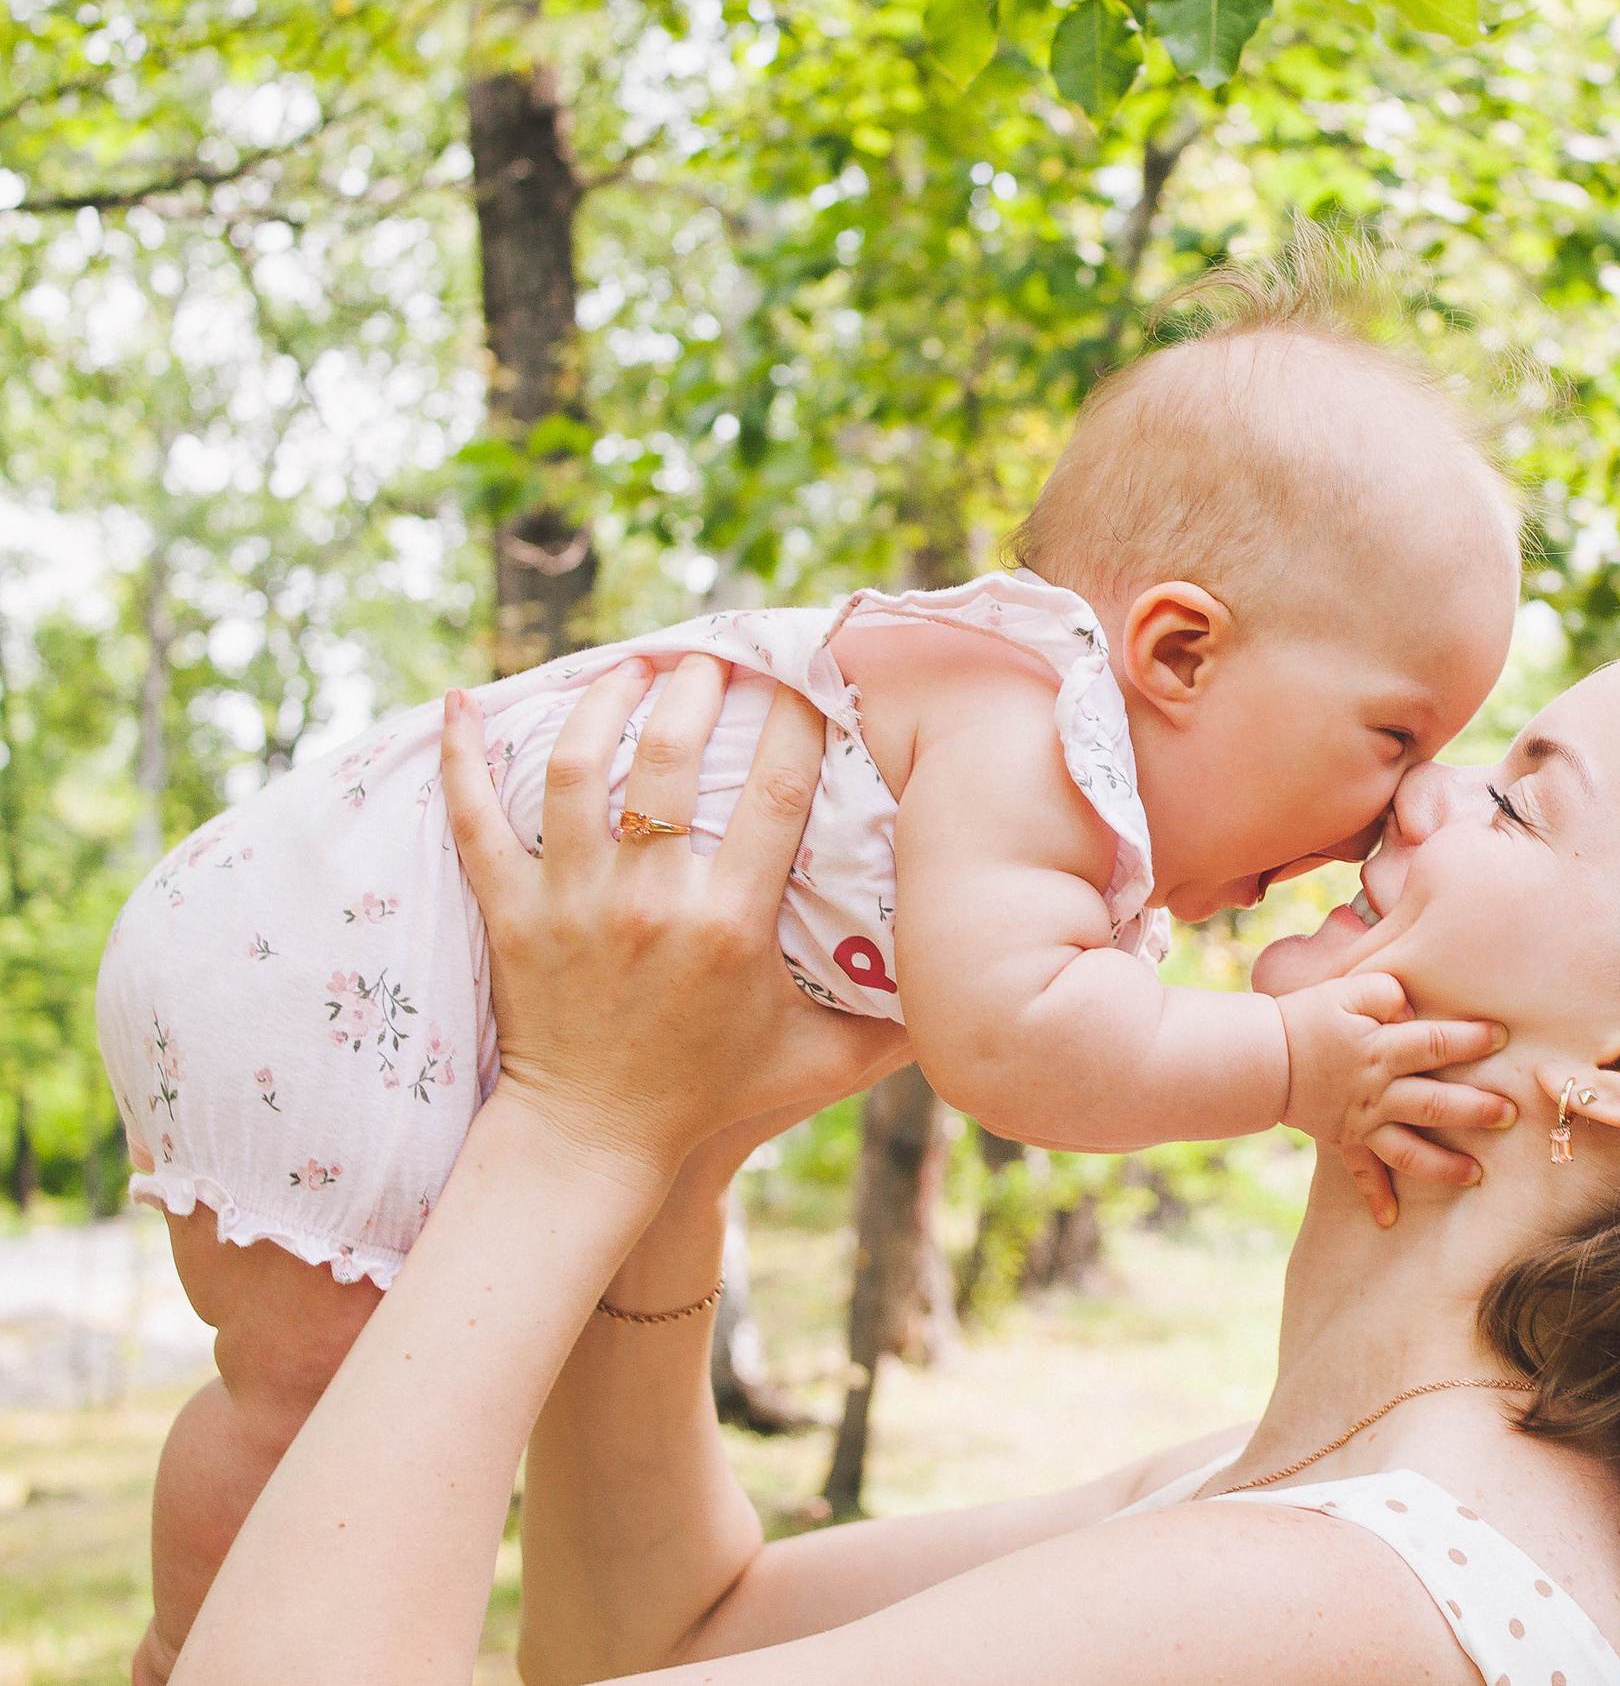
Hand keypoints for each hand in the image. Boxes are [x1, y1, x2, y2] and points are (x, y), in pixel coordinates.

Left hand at [439, 653, 891, 1190]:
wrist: (593, 1142)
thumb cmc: (711, 1097)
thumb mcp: (817, 1062)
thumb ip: (896, 1028)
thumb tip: (975, 990)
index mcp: (730, 925)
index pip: (776, 795)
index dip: (796, 722)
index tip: (807, 679)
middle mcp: (650, 902)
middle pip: (670, 757)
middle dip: (695, 688)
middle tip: (711, 658)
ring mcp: (571, 903)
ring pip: (576, 769)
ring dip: (600, 701)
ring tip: (628, 667)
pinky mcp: (511, 914)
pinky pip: (473, 819)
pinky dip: (462, 755)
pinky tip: (464, 701)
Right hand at [1275, 972, 1513, 1227]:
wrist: (1259, 1058)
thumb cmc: (1306, 1016)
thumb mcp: (1346, 989)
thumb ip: (1387, 993)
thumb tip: (1413, 1008)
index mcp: (1382, 1049)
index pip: (1435, 1043)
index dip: (1469, 1039)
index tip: (1502, 1037)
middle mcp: (1378, 1090)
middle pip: (1435, 1103)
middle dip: (1475, 1110)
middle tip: (1508, 1116)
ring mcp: (1362, 1120)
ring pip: (1409, 1149)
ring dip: (1443, 1166)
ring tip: (1476, 1176)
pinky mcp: (1344, 1139)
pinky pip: (1361, 1173)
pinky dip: (1374, 1196)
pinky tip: (1390, 1220)